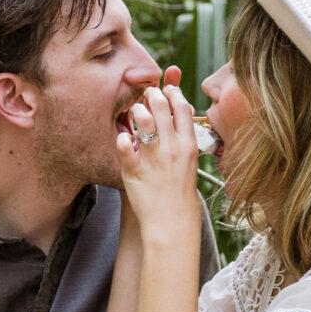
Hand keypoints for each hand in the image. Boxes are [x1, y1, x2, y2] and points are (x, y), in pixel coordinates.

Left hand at [115, 66, 200, 234]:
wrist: (173, 221)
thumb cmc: (180, 191)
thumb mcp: (189, 162)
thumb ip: (181, 139)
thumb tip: (177, 116)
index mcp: (188, 144)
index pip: (182, 107)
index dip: (172, 92)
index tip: (165, 89)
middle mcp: (172, 148)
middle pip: (161, 107)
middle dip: (151, 94)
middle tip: (144, 95)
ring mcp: (154, 159)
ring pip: (144, 120)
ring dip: (136, 111)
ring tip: (133, 112)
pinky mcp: (135, 171)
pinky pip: (124, 146)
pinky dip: (121, 138)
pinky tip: (122, 138)